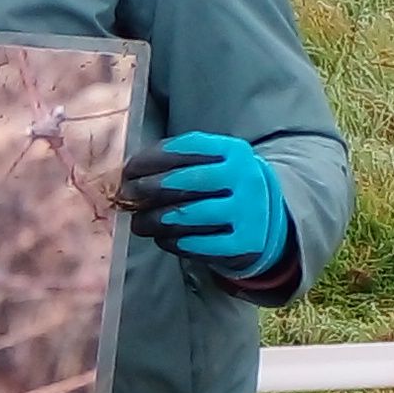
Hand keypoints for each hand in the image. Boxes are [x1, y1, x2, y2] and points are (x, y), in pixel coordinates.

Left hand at [120, 131, 290, 279]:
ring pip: (187, 215)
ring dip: (154, 220)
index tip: (129, 170)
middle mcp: (245, 178)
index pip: (186, 148)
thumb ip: (176, 163)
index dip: (151, 159)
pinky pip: (197, 244)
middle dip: (147, 189)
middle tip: (127, 196)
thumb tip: (130, 173)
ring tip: (140, 222)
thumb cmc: (223, 188)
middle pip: (184, 182)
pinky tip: (162, 238)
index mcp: (234, 151)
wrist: (266, 220)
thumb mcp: (211, 164)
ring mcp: (248, 212)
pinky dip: (172, 242)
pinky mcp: (244, 244)